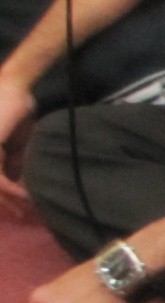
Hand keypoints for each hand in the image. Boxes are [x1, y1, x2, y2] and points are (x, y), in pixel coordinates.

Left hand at [0, 78, 36, 217]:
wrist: (16, 89)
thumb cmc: (14, 108)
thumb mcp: (13, 141)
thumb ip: (10, 160)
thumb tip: (13, 180)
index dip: (1, 195)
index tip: (16, 207)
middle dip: (3, 202)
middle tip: (20, 213)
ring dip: (8, 199)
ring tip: (25, 209)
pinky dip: (11, 189)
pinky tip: (25, 195)